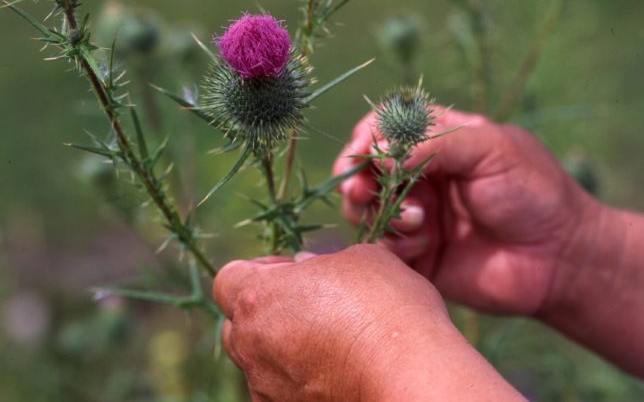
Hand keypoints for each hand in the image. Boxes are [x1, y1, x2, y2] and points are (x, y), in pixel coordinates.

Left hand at [213, 244, 522, 400]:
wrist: (411, 375)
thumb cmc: (387, 308)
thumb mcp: (360, 260)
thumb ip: (321, 261)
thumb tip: (306, 268)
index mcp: (259, 297)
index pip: (229, 278)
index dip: (260, 271)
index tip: (294, 273)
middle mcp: (252, 345)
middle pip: (238, 322)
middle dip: (265, 310)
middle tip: (310, 305)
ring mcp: (266, 386)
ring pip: (259, 358)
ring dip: (282, 345)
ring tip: (330, 340)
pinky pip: (280, 388)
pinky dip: (298, 377)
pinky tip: (336, 369)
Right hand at [333, 108, 596, 315]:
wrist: (558, 258)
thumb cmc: (533, 193)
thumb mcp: (490, 149)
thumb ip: (436, 144)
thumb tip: (382, 152)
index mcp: (439, 143)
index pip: (384, 129)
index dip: (366, 138)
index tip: (363, 153)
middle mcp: (421, 177)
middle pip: (365, 170)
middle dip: (356, 177)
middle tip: (361, 191)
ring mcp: (417, 215)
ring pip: (366, 209)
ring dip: (376, 211)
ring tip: (415, 220)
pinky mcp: (417, 255)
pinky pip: (383, 247)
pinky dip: (394, 244)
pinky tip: (425, 246)